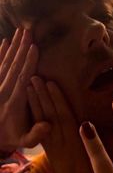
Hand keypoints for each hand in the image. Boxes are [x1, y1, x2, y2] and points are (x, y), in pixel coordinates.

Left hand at [0, 29, 49, 152]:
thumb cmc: (7, 137)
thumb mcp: (23, 141)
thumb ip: (35, 135)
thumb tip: (49, 125)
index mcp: (13, 102)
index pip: (22, 78)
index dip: (28, 62)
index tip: (34, 47)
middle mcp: (3, 90)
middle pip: (13, 66)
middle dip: (21, 48)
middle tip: (28, 31)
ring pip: (4, 62)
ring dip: (12, 47)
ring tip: (19, 32)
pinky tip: (3, 42)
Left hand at [28, 78, 99, 172]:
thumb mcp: (101, 155)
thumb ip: (98, 137)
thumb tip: (100, 117)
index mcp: (75, 141)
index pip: (64, 117)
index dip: (57, 100)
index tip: (51, 83)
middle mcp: (61, 142)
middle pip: (50, 116)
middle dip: (42, 96)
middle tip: (34, 76)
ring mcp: (52, 145)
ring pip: (42, 122)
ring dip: (35, 103)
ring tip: (30, 85)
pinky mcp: (48, 149)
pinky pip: (38, 131)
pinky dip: (34, 116)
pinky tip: (31, 104)